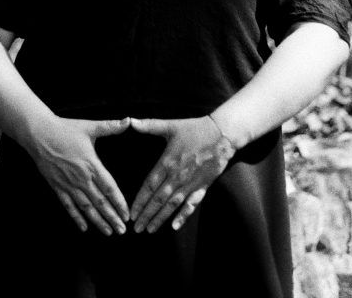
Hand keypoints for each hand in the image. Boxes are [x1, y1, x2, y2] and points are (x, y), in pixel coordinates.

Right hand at [30, 116, 130, 235]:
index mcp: (91, 164)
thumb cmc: (65, 129)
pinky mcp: (57, 187)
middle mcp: (81, 178)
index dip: (119, 202)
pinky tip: (84, 228)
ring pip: (86, 208)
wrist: (39, 134)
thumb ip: (110, 126)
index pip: (109, 188)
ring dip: (98, 221)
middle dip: (112, 217)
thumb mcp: (89, 126)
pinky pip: (68, 206)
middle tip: (122, 231)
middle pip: (100, 202)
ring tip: (108, 232)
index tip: (127, 214)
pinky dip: (76, 218)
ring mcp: (68, 184)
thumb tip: (128, 121)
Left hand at [129, 115, 234, 233]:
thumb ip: (149, 125)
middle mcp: (177, 176)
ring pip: (172, 205)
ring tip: (150, 230)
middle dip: (146, 215)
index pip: (149, 186)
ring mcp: (190, 183)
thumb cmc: (194, 129)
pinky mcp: (202, 187)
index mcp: (167, 162)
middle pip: (158, 200)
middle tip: (137, 229)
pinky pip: (192, 204)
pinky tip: (175, 227)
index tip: (131, 213)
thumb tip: (130, 121)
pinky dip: (184, 216)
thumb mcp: (170, 125)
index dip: (140, 201)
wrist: (221, 134)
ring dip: (160, 218)